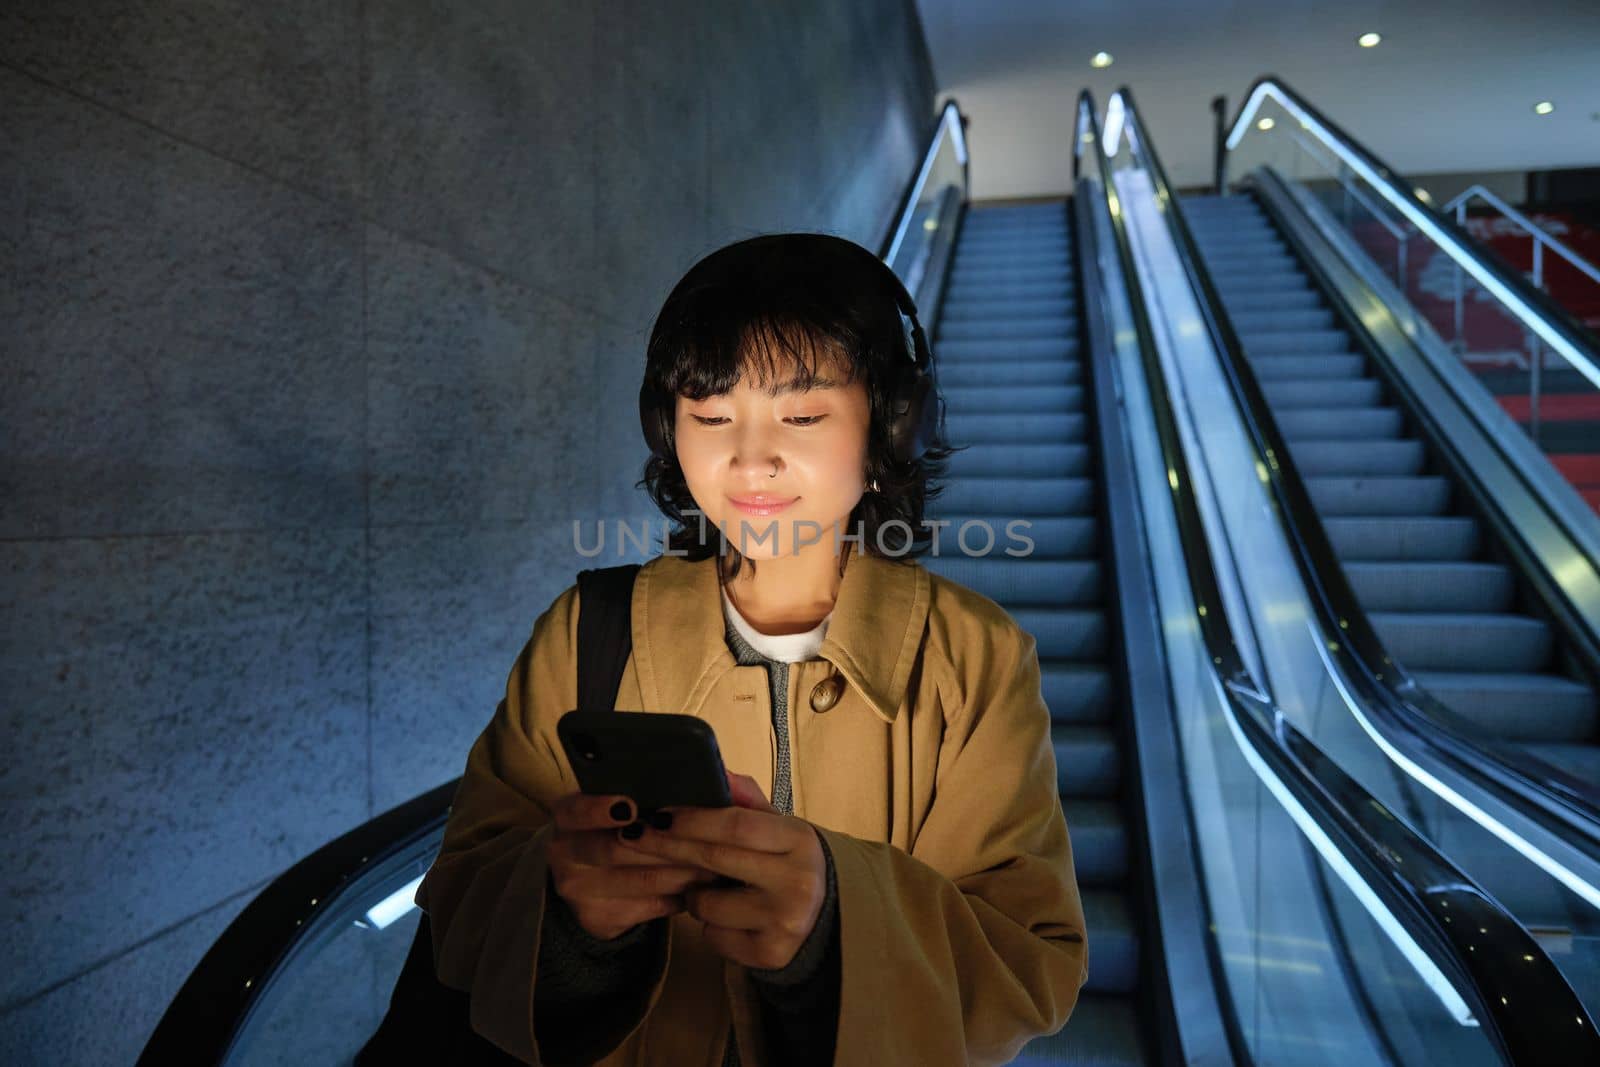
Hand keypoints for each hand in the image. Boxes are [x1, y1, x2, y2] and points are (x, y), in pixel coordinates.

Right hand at [545, 790, 721, 940]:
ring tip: (717, 862)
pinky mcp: (600, 919)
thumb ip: (647, 787)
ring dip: (683, 871)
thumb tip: (705, 775)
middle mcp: (564, 854)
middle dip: (665, 844)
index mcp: (567, 815)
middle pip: (615, 850)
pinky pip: (652, 906)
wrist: (587, 875)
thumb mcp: (615, 801)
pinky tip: (705, 886)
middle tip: (705, 837)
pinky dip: (682, 895)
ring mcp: (579, 891)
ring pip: (641, 880)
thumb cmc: (615, 826)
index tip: (632, 807)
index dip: (600, 810)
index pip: (577, 811)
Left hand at [616, 770, 827, 970]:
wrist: (823, 917)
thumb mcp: (776, 827)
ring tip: (709, 888)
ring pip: (707, 904)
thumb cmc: (786, 863)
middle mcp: (797, 881)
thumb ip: (746, 800)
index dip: (692, 819)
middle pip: (714, 859)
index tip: (658, 814)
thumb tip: (718, 772)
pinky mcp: (770, 954)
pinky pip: (713, 937)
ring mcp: (785, 921)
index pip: (736, 825)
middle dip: (668, 846)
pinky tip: (728, 918)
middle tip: (635, 836)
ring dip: (693, 895)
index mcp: (799, 840)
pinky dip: (710, 927)